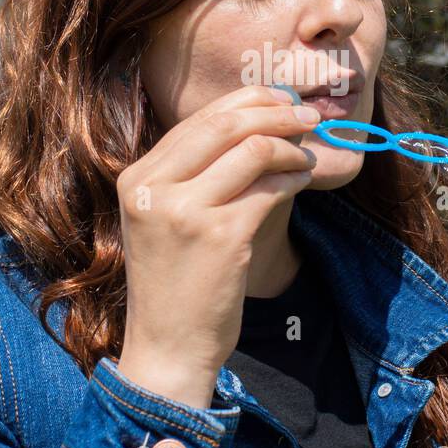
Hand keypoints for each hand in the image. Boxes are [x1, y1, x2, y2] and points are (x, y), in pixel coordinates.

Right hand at [114, 84, 321, 407]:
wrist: (168, 346)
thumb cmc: (177, 280)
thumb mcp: (167, 218)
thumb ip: (197, 172)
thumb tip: (260, 119)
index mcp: (138, 178)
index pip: (199, 118)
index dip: (249, 101)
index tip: (282, 102)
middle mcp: (153, 187)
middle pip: (226, 122)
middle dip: (276, 113)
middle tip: (309, 118)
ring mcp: (185, 212)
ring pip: (253, 148)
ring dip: (291, 148)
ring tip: (306, 159)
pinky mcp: (221, 237)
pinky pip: (270, 188)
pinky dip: (293, 178)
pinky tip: (301, 182)